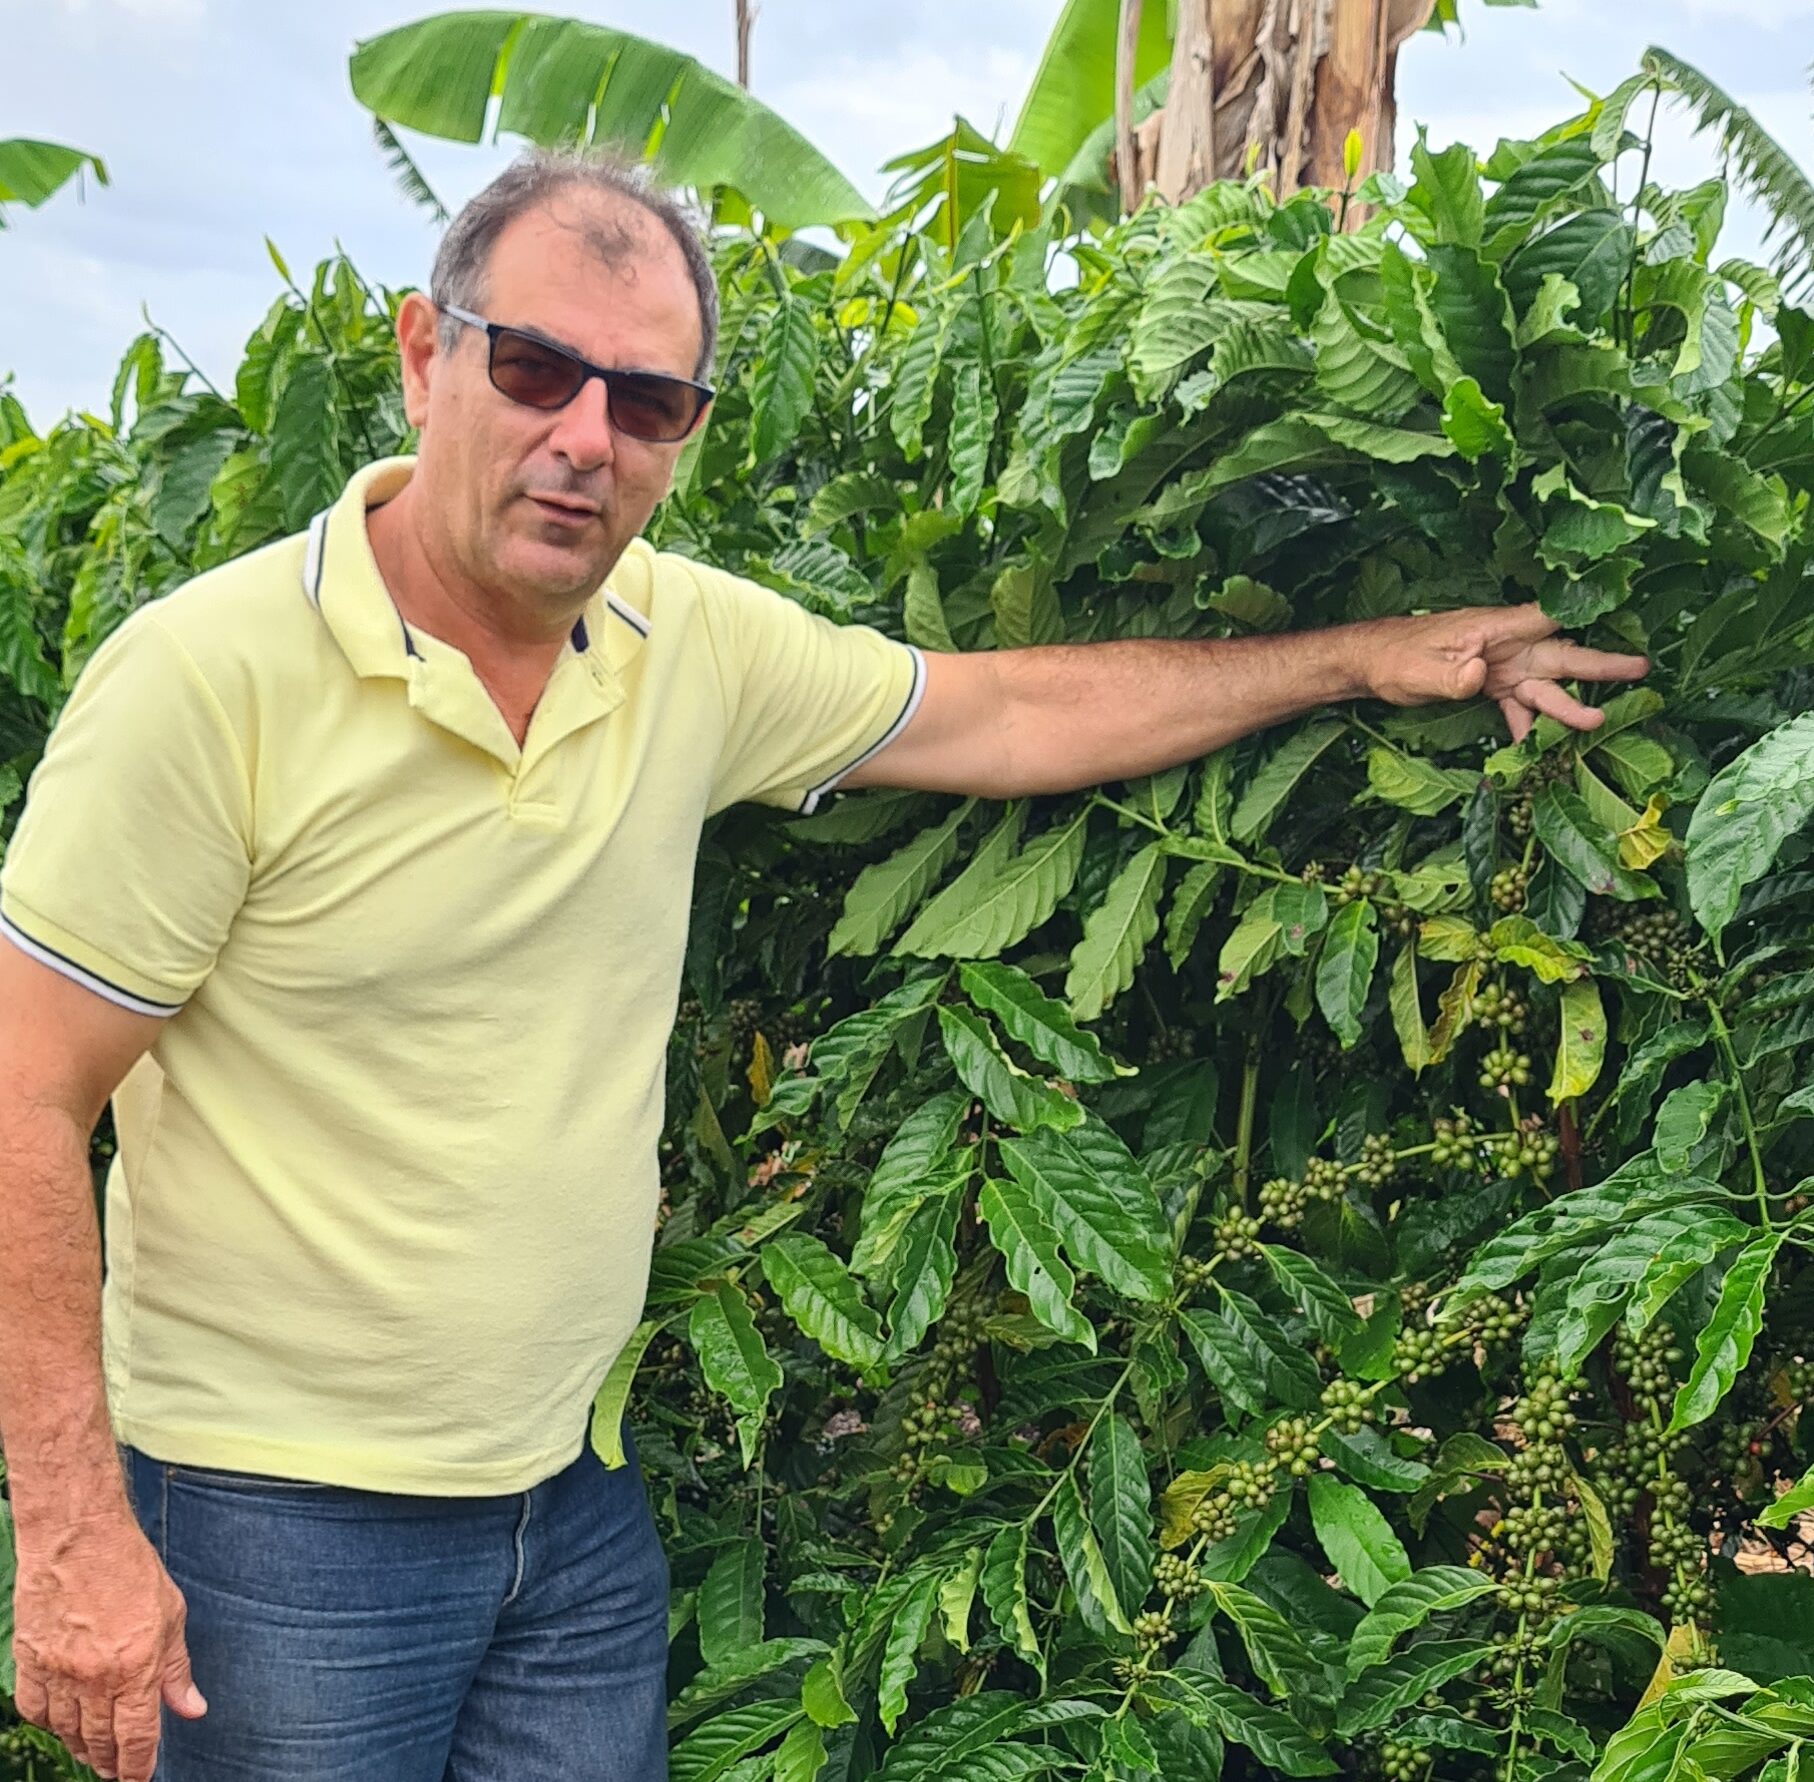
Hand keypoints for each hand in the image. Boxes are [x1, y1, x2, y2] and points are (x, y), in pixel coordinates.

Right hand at [11, 1511, 205, 1781]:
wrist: (78, 1538)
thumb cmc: (131, 1569)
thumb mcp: (172, 1614)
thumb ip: (177, 1668)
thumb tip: (192, 1709)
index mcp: (136, 1668)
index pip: (136, 1738)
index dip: (137, 1767)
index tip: (138, 1780)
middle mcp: (95, 1678)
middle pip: (100, 1741)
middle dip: (110, 1763)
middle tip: (116, 1771)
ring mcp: (58, 1672)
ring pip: (67, 1731)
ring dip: (81, 1746)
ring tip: (93, 1751)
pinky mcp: (29, 1661)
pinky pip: (35, 1710)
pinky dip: (49, 1722)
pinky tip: (62, 1722)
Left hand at [1361, 604, 1648, 741]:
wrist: (1369, 664)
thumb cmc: (1394, 656)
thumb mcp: (1419, 668)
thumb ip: (1452, 674)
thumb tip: (1480, 675)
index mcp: (1495, 628)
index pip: (1547, 616)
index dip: (1584, 613)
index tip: (1620, 614)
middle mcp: (1506, 645)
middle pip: (1560, 653)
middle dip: (1600, 664)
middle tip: (1641, 669)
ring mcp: (1502, 667)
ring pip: (1545, 686)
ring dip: (1568, 706)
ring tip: (1597, 723)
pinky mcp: (1492, 686)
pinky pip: (1520, 707)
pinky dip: (1532, 727)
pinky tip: (1542, 753)